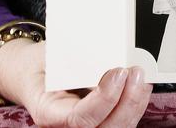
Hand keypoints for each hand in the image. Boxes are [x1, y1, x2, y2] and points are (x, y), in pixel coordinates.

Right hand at [0, 38, 152, 126]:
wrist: (33, 73)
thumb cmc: (42, 63)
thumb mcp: (50, 55)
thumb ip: (74, 59)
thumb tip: (105, 54)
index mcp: (47, 112)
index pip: (79, 118)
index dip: (103, 100)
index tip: (118, 73)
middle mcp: (65, 127)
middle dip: (126, 104)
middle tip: (135, 73)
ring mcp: (85, 125)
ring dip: (134, 105)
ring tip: (142, 78)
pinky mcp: (99, 121)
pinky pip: (120, 122)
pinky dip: (135, 105)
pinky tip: (141, 86)